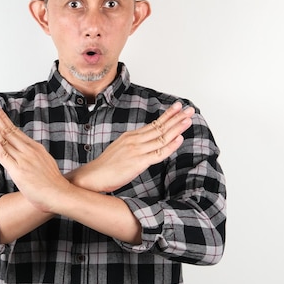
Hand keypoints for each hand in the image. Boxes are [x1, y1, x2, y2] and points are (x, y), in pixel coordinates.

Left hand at [0, 101, 69, 212]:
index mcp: (34, 148)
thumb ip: (35, 157)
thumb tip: (28, 155)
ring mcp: (23, 158)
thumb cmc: (53, 184)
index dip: (3, 119)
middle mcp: (28, 150)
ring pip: (4, 138)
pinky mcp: (17, 170)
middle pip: (7, 129)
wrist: (60, 194)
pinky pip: (3, 153)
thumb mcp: (45, 163)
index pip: (14, 130)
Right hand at [69, 102, 193, 192]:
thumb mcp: (120, 150)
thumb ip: (134, 145)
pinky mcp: (138, 162)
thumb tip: (145, 143)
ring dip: (176, 127)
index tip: (178, 107)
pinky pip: (158, 153)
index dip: (168, 115)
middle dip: (176, 117)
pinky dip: (170, 145)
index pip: (153, 124)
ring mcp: (137, 150)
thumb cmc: (106, 166)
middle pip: (159, 127)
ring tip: (188, 119)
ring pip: (161, 137)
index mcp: (130, 136)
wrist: (93, 176)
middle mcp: (134, 140)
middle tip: (189, 109)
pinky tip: (179, 139)